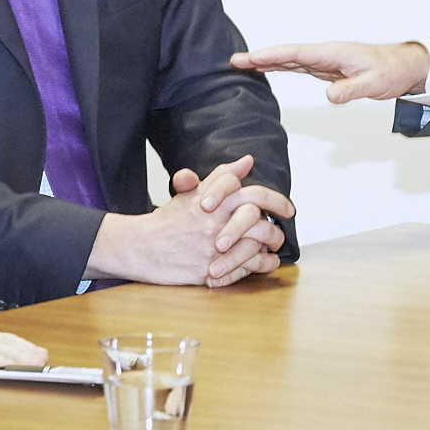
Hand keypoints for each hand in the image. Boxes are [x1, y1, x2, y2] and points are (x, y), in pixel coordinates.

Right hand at [170, 157, 291, 285]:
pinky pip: (248, 267)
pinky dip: (262, 265)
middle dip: (276, 227)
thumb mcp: (193, 193)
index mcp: (213, 201)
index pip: (252, 194)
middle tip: (284, 229)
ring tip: (275, 246)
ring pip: (256, 243)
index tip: (288, 209)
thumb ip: (221, 177)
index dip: (275, 200)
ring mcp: (215, 246)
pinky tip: (267, 262)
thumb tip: (247, 161)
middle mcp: (216, 221)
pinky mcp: (213, 268)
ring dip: (272, 245)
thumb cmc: (168, 220)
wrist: (142, 247)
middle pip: (258, 219)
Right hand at [230, 41, 429, 102]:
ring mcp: (326, 62)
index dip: (270, 56)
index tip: (248, 58)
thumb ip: (350, 90)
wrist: (405, 67)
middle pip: (287, 55)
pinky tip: (271, 68)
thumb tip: (329, 97)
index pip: (295, 54)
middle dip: (260, 57)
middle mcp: (325, 55)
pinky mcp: (329, 70)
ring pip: (291, 60)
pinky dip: (283, 66)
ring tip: (244, 64)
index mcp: (332, 53)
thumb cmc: (391, 71)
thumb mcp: (374, 84)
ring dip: (268, 62)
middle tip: (234, 61)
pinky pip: (300, 66)